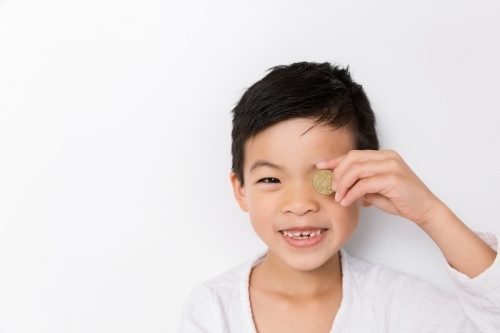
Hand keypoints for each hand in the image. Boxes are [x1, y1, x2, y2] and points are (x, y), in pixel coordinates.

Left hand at [316, 150, 441, 226]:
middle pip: (352, 158)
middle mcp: (387, 157)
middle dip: (338, 173)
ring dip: (343, 185)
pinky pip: (364, 184)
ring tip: (339, 197)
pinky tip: (347, 201)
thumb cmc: (401, 200)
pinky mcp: (392, 178)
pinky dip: (351, 193)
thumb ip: (361, 182)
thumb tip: (340, 183)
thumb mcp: (376, 189)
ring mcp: (391, 166)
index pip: (354, 154)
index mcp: (383, 156)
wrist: (425, 209)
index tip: (320, 167)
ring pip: (356, 170)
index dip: (335, 160)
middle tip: (332, 188)